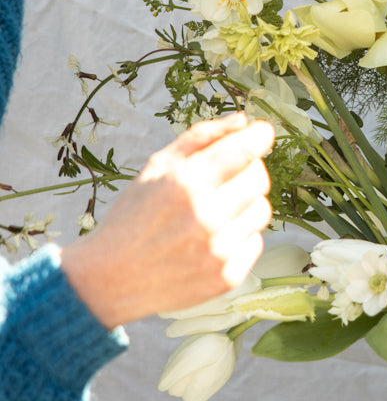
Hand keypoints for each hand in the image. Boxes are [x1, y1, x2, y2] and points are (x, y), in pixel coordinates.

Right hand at [60, 114, 275, 329]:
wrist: (110, 280)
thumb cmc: (133, 218)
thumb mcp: (156, 168)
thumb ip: (200, 138)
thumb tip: (242, 120)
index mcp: (185, 184)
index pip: (244, 151)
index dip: (259, 136)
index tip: (261, 133)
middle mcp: (206, 217)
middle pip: (259, 179)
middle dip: (248, 171)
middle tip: (226, 178)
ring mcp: (219, 251)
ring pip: (262, 210)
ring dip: (245, 205)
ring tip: (215, 212)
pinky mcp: (227, 277)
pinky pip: (256, 242)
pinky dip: (240, 236)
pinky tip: (212, 240)